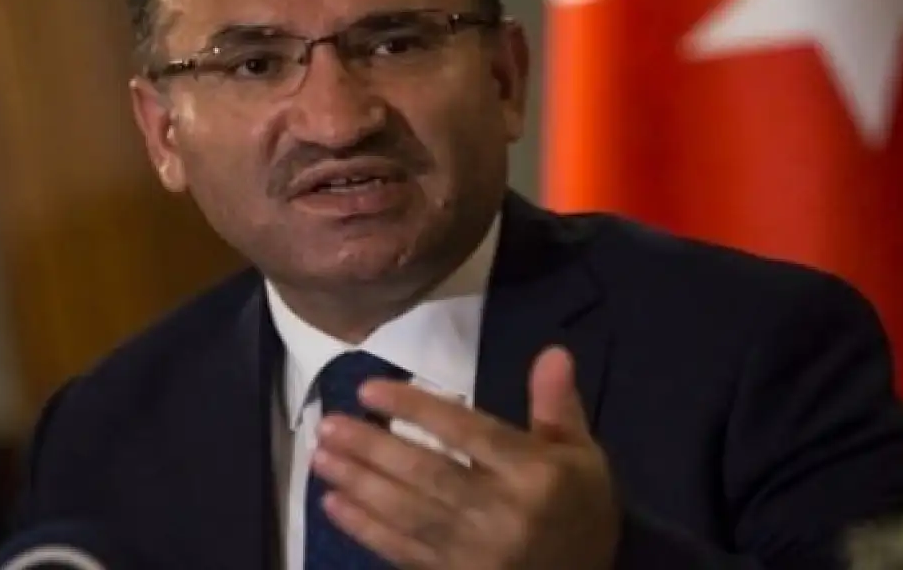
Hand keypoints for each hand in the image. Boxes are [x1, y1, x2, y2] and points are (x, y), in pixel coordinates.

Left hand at [310, 346, 619, 569]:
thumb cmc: (579, 512)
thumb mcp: (583, 456)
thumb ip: (557, 406)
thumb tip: (552, 352)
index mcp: (534, 475)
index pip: (466, 433)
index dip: (415, 409)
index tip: (369, 390)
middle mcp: (502, 513)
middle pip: (427, 473)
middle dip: (372, 448)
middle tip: (328, 424)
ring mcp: (475, 553)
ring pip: (407, 513)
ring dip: (358, 484)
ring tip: (320, 457)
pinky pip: (402, 551)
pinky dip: (365, 528)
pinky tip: (333, 505)